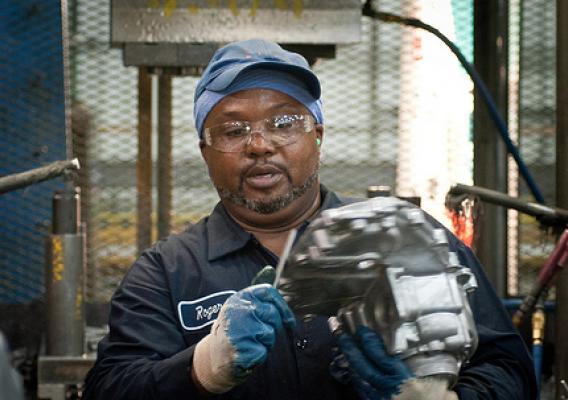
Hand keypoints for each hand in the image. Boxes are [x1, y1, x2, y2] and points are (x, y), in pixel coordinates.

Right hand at [193, 284, 295, 393]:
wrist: (214, 354)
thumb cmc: (233, 328)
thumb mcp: (241, 306)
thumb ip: (258, 292)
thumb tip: (270, 269)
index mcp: (240, 298)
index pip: (268, 291)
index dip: (281, 304)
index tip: (287, 317)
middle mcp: (240, 311)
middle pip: (273, 313)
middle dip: (272, 326)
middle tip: (259, 332)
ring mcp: (241, 330)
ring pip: (270, 333)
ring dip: (265, 341)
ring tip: (250, 341)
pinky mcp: (244, 349)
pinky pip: (264, 350)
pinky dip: (259, 354)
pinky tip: (248, 351)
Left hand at [335, 326, 456, 399]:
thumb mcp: (440, 387)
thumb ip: (429, 369)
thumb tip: (420, 345)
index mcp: (405, 381)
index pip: (382, 359)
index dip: (370, 343)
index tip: (362, 329)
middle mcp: (389, 390)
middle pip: (364, 366)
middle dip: (350, 348)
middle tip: (340, 331)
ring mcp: (381, 399)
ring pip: (359, 378)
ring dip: (349, 360)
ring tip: (342, 343)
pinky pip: (362, 391)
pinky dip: (355, 377)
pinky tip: (352, 367)